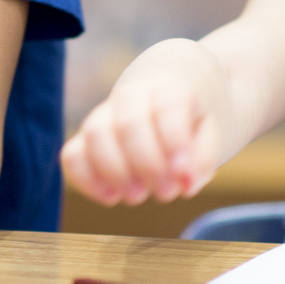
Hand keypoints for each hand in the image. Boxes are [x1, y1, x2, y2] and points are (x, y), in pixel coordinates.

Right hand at [60, 40, 227, 204]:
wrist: (169, 88)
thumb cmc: (193, 116)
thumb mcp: (212, 131)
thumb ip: (204, 156)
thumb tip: (186, 184)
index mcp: (170, 86)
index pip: (168, 106)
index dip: (174, 142)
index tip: (185, 176)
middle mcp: (132, 94)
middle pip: (129, 123)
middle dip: (147, 165)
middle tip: (166, 193)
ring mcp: (105, 113)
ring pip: (95, 134)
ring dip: (115, 173)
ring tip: (138, 196)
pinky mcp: (86, 137)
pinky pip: (72, 154)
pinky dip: (86, 180)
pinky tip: (111, 198)